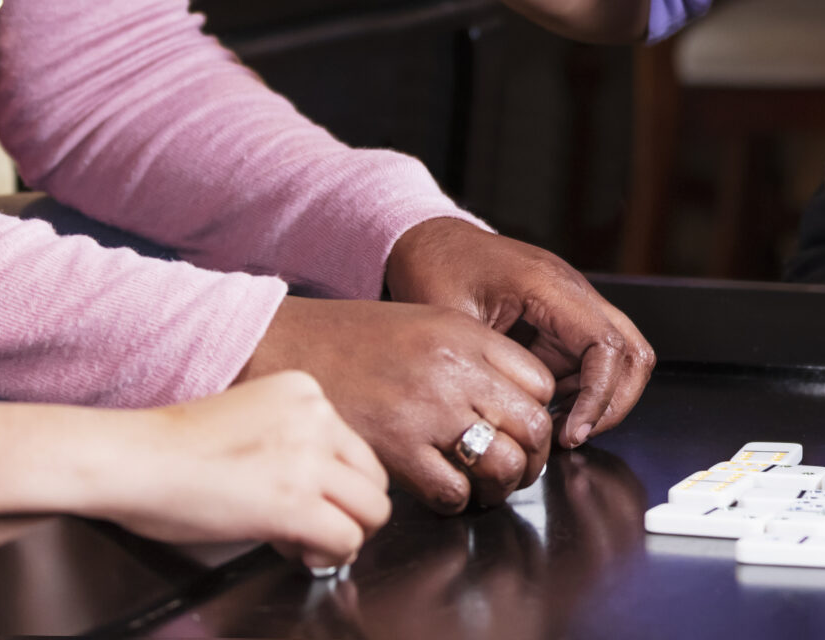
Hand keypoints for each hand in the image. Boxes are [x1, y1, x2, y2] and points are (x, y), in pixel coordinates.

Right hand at [94, 373, 389, 571]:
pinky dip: (332, 555)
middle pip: (372, 476)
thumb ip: (291, 443)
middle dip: (353, 510)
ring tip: (312, 546)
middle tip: (321, 531)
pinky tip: (303, 554)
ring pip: (372, 509)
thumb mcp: (248, 421)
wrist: (134, 458)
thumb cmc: (170, 448)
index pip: (351, 445)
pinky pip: (346, 537)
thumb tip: (319, 491)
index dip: (337, 484)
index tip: (311, 501)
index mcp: (303, 391)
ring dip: (348, 535)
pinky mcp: (296, 500)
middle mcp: (316, 416)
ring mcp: (310, 458)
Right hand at [235, 295, 558, 512]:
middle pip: (533, 427)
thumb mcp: (427, 324)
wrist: (285, 345)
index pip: (539, 383)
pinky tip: (443, 492)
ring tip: (486, 488)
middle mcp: (455, 371)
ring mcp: (426, 412)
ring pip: (502, 465)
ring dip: (501, 486)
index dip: (538, 413)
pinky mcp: (395, 450)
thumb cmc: (353, 338)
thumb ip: (473, 355)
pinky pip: (451, 492)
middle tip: (518, 468)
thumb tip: (511, 396)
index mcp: (466, 336)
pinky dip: (456, 501)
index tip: (525, 427)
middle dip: (533, 457)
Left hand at [386, 218, 653, 450]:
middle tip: (576, 436)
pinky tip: (543, 411)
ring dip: (598, 398)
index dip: (598, 396)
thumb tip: (514, 419)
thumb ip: (487, 367)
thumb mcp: (452, 321)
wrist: (431, 241)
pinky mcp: (563, 320)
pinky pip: (590, 360)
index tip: (572, 432)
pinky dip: (577, 391)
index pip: (606, 345)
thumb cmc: (437, 268)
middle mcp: (573, 292)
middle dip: (613, 403)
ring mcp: (572, 305)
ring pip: (620, 358)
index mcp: (549, 286)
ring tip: (557, 428)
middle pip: (632, 352)